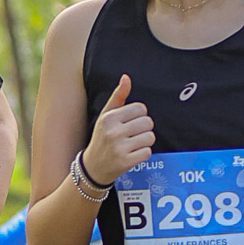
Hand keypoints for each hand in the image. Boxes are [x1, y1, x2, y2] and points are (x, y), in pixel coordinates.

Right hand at [82, 72, 153, 186]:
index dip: (139, 115)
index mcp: (109, 118)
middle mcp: (113, 132)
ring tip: (133, 144)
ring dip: (145, 141)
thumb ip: (118, 96)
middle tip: (133, 135)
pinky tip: (132, 154)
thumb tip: (126, 77)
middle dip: (144, 128)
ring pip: (150, 137)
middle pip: (148, 122)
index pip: (141, 108)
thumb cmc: (102, 137)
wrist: (93, 166)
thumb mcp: (106, 116)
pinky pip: (147, 152)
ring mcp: (119, 148)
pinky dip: (143, 153)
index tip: (131, 122)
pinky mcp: (126, 162)